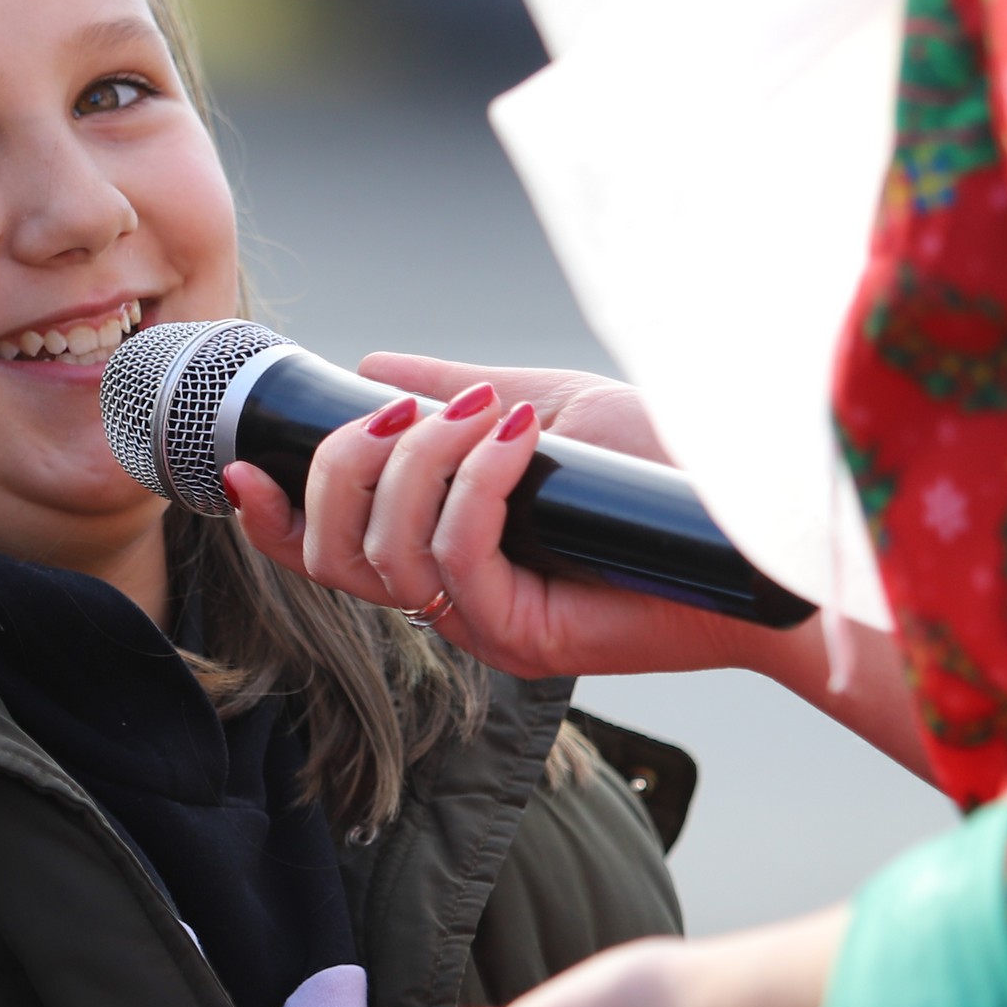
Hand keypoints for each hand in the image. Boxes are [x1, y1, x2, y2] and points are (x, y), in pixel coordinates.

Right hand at [226, 354, 814, 683]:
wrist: (765, 522)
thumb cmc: (668, 472)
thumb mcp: (542, 407)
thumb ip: (452, 396)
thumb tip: (367, 369)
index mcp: (448, 557)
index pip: (327, 556)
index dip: (274, 519)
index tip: (242, 467)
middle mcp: (456, 603)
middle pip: (335, 558)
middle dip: (345, 470)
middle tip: (407, 414)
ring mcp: (489, 625)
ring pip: (387, 557)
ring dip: (423, 464)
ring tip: (491, 411)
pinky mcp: (528, 638)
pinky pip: (457, 559)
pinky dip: (474, 484)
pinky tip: (519, 437)